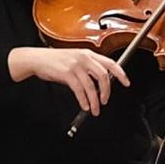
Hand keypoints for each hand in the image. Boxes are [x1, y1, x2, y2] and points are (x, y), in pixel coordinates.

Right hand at [10, 47, 130, 116]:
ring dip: (95, 101)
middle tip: (105, 101)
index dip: (121, 73)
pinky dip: (84, 100)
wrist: (37, 59)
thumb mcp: (76, 59)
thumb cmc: (56, 61)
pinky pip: (79, 90)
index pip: (111, 63)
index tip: (126, 83)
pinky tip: (85, 106)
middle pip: (104, 76)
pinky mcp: (67, 73)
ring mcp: (76, 65)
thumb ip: (89, 67)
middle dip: (107, 91)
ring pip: (91, 86)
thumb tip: (101, 82)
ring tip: (95, 109)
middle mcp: (84, 58)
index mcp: (89, 54)